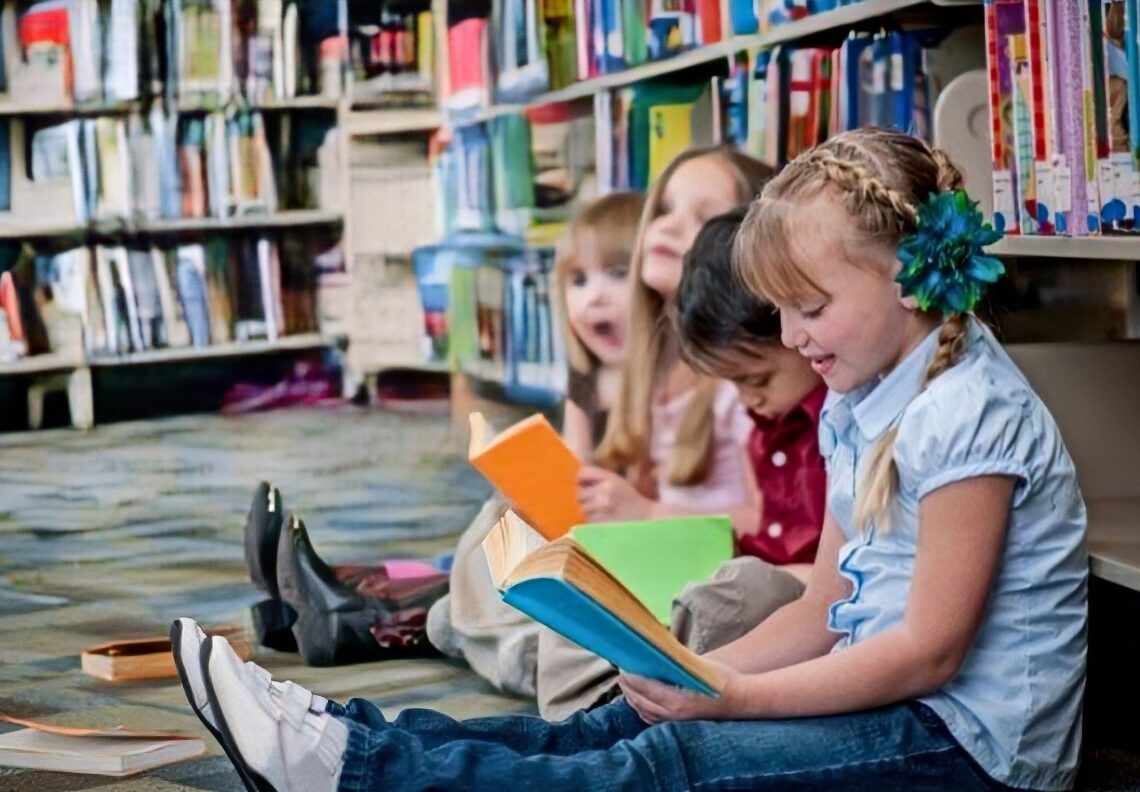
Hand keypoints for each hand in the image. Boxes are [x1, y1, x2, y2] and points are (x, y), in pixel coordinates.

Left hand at [577, 466, 653, 521]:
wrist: (644, 517)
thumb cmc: (629, 498)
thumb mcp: (617, 481)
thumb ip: (599, 478)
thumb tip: (577, 479)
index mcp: (610, 478)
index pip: (584, 472)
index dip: (580, 479)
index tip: (583, 484)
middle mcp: (605, 490)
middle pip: (580, 493)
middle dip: (585, 497)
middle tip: (595, 500)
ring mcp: (602, 507)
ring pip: (582, 507)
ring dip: (588, 509)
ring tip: (600, 510)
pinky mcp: (601, 520)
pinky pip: (588, 518)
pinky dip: (593, 518)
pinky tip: (603, 518)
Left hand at [617, 663, 750, 723]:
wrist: (742, 701)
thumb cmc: (722, 680)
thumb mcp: (698, 665)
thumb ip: (676, 660)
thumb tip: (656, 649)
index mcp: (677, 700)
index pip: (645, 688)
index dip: (631, 678)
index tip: (621, 667)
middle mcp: (673, 714)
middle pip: (640, 701)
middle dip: (628, 688)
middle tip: (620, 673)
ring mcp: (676, 722)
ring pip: (645, 713)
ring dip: (633, 699)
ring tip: (626, 685)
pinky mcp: (680, 725)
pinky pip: (654, 719)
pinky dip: (643, 709)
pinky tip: (639, 700)